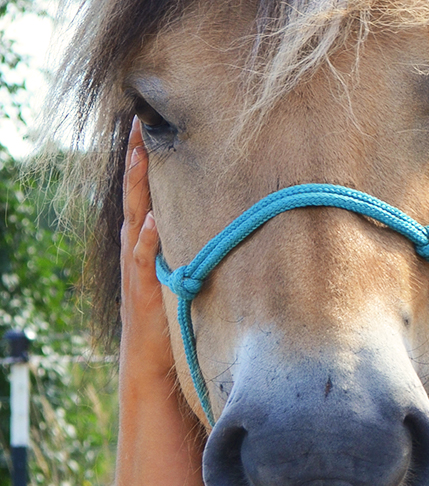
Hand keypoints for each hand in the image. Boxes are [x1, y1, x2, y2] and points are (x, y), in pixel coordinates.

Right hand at [120, 117, 174, 386]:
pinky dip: (146, 241)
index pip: (146, 191)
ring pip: (134, 219)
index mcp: (148, 240)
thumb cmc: (176, 314)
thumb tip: (237, 216)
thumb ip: (201, 244)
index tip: (147, 122)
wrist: (153, 363)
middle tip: (137, 123)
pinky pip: (143, 261)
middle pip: (135, 195)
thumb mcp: (189, 270)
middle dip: (135, 159)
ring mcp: (137, 268)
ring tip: (138, 155)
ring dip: (136, 188)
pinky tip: (152, 221)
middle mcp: (138, 248)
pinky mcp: (143, 291)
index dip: (145, 158)